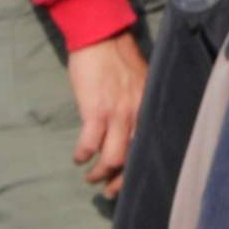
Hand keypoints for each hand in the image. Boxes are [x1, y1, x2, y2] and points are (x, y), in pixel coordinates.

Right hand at [66, 30, 148, 188]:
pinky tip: (77, 157)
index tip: (129, 180)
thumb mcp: (140, 83)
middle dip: (119, 179)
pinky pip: (89, 143)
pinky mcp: (96, 110)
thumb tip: (132, 126)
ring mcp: (118, 114)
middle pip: (133, 159)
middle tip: (109, 190)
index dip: (139, 169)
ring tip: (90, 177)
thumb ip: (139, 105)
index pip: (150, 148)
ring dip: (99, 172)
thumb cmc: (118, 58)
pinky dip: (82, 154)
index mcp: (150, 109)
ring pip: (113, 157)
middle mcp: (139, 115)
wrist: (101, 38)